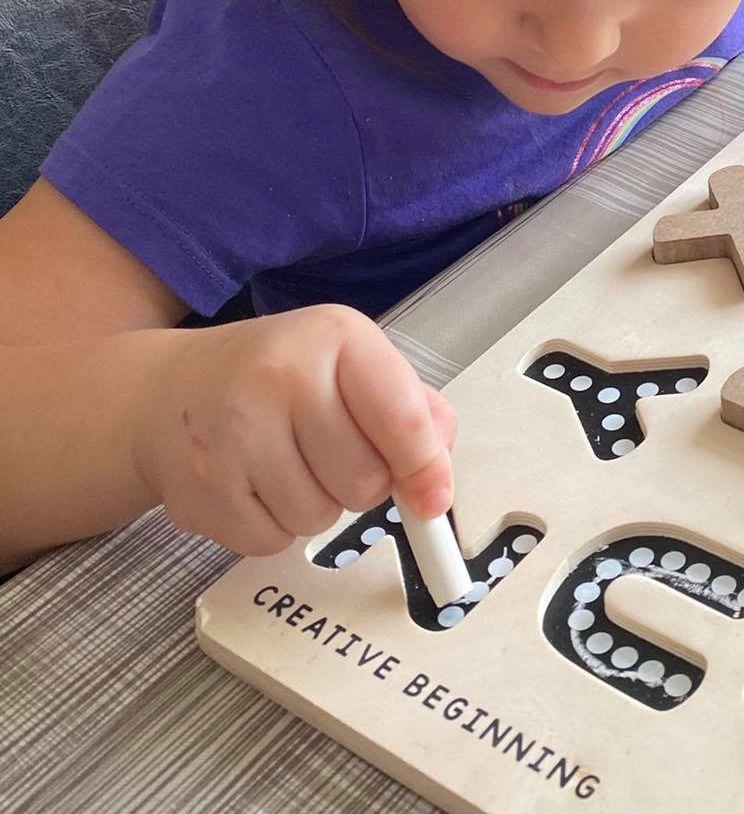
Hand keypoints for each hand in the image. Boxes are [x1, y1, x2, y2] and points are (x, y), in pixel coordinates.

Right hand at [132, 304, 456, 556]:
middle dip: (362, 484)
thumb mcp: (351, 364)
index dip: (426, 469)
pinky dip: (272, 526)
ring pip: (319, 519)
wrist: (170, 388)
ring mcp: (233, 431)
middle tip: (330, 453)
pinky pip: (270, 542)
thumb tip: (437, 479)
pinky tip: (252, 483)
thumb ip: (410, 410)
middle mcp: (280, 375)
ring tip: (286, 461)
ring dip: (315, 506)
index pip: (401, 419)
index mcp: (335, 337)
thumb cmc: (277, 376)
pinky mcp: (201, 487)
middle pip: (365, 481)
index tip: (433, 499)